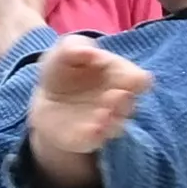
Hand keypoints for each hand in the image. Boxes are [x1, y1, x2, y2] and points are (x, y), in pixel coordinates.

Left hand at [23, 36, 155, 187]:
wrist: (46, 97)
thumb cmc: (66, 69)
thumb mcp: (66, 50)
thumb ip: (76, 47)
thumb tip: (93, 54)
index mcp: (121, 77)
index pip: (140, 80)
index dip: (138, 80)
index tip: (133, 78)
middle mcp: (118, 101)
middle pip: (129, 104)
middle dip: (124, 101)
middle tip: (116, 95)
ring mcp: (104, 122)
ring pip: (115, 126)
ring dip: (111, 121)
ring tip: (103, 113)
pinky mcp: (87, 139)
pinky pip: (95, 141)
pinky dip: (95, 136)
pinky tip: (92, 128)